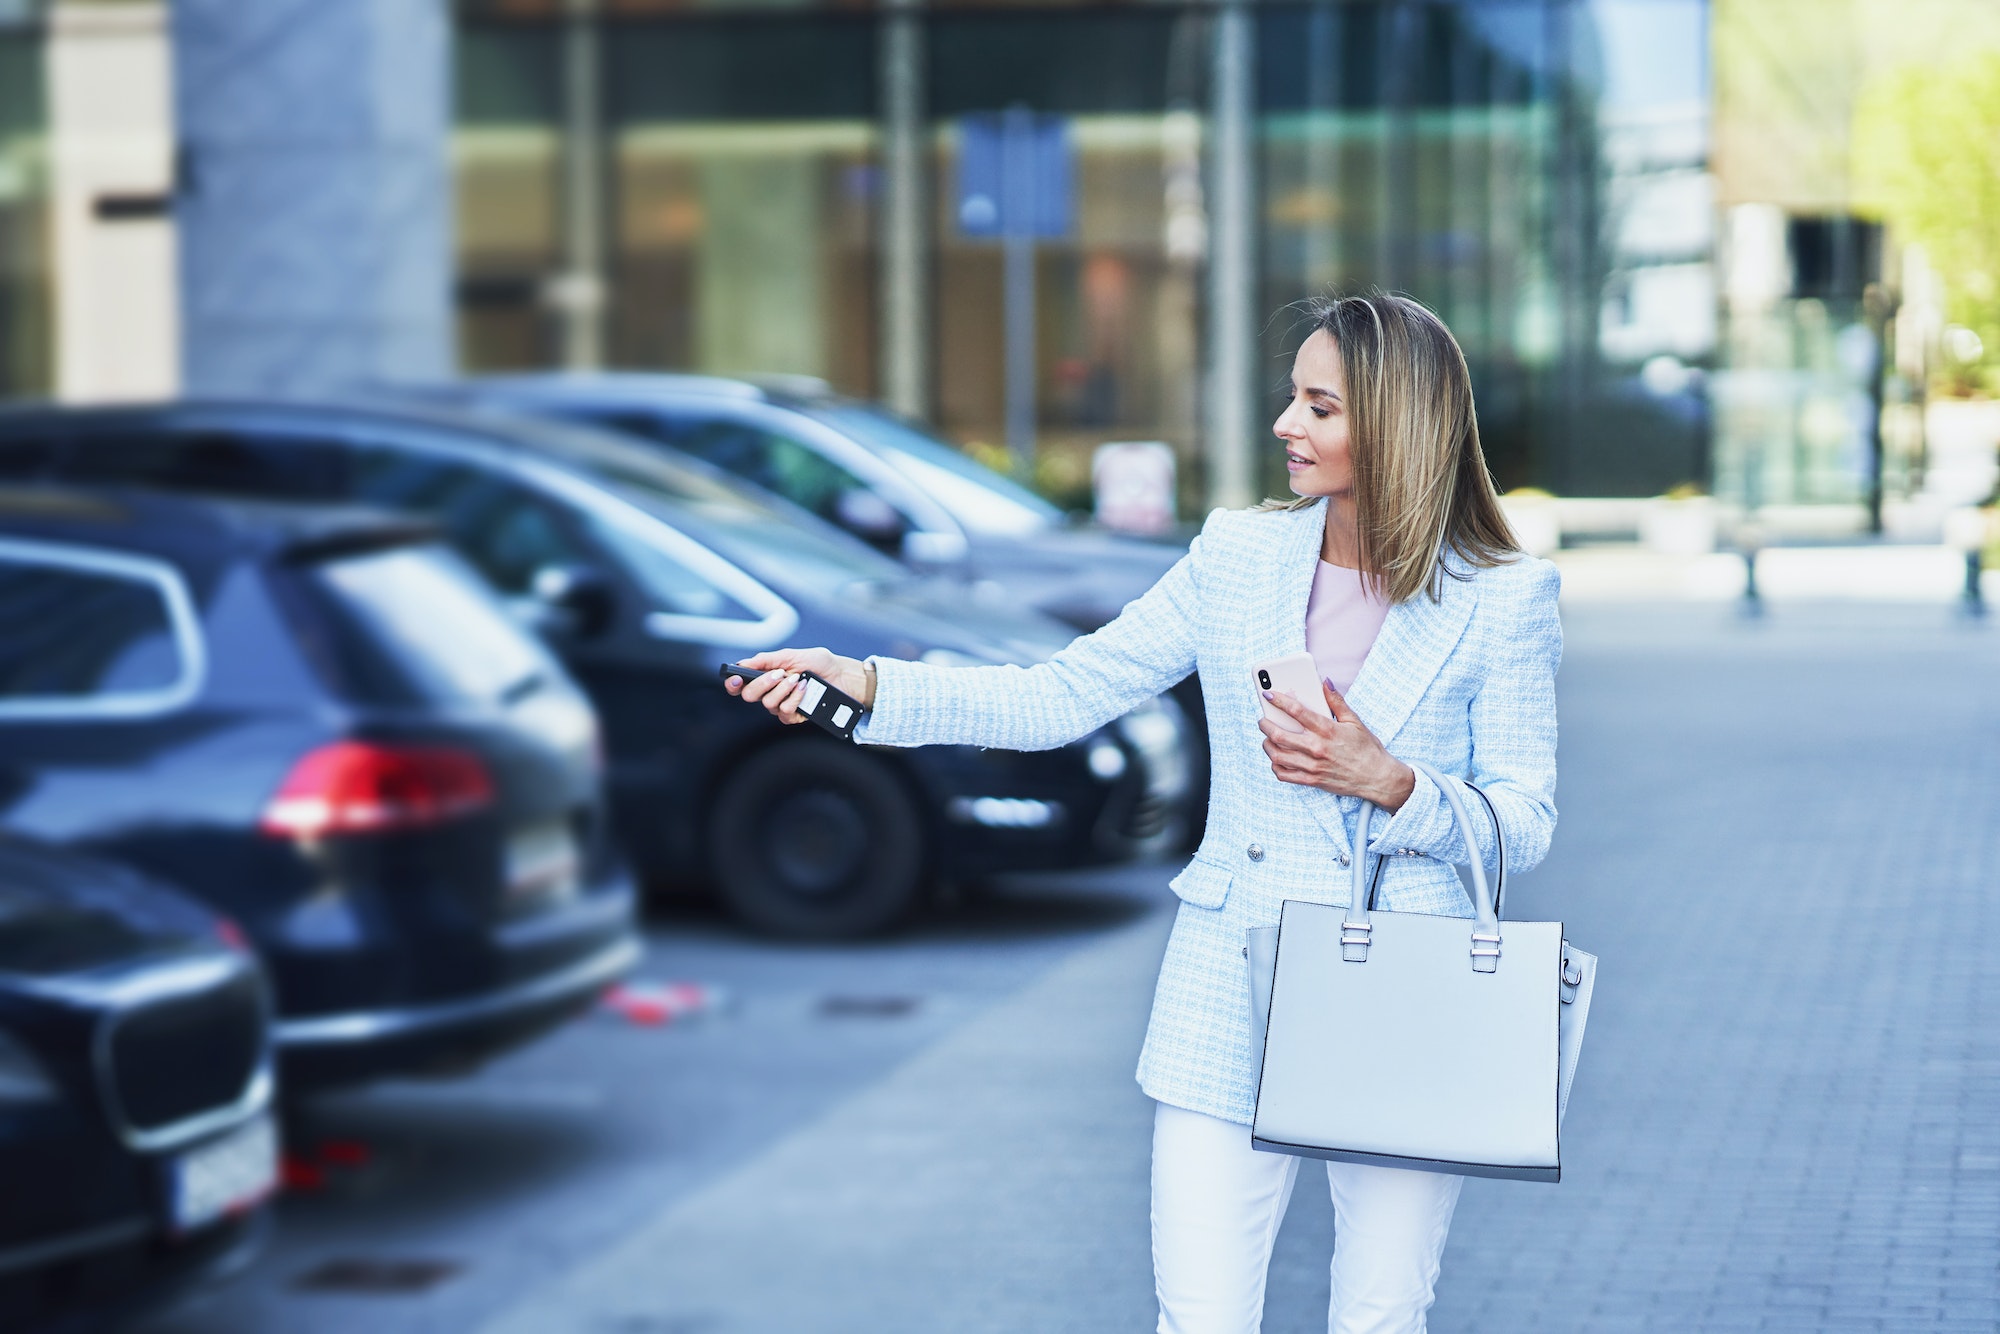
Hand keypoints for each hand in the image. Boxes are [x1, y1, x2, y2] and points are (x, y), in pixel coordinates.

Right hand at [724, 648, 871, 725]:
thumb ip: (767, 659)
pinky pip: (785, 712)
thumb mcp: (792, 654)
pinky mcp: (795, 715)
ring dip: (784, 689)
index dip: (733, 684)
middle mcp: (771, 692)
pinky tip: (805, 689)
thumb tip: (744, 663)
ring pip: (768, 704)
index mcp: (767, 676)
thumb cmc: (819, 663)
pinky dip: (795, 699)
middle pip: (750, 696)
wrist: (842, 675)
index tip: (735, 679)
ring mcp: (782, 704)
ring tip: (799, 679)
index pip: (741, 684)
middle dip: (763, 683)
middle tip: (780, 674)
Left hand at [1259, 682, 1415, 810]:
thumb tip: (1325, 682)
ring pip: (1278, 756)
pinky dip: (1275, 766)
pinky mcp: (1312, 780)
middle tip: (1263, 719)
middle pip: (1280, 735)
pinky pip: (1284, 775)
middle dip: (1265, 724)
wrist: (1377, 778)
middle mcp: (1318, 748)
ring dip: (1267, 745)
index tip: (1268, 694)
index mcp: (1328, 730)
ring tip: (1267, 738)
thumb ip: (1337, 701)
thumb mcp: (1355, 721)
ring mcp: (1313, 766)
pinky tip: (1277, 758)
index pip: (1297, 711)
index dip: (1279, 700)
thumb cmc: (1367, 748)